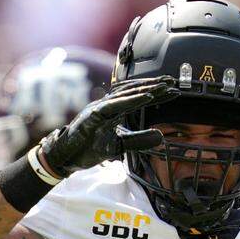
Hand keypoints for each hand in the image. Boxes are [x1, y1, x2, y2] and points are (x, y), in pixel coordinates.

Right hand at [39, 76, 178, 176]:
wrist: (65, 157)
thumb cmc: (88, 148)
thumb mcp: (120, 145)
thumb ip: (139, 140)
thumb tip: (161, 136)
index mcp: (113, 110)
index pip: (138, 98)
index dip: (156, 93)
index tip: (174, 90)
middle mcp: (107, 105)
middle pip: (134, 91)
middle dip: (154, 85)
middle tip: (174, 81)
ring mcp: (99, 108)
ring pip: (126, 94)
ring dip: (145, 89)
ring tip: (163, 87)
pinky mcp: (93, 115)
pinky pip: (115, 105)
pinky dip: (131, 101)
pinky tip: (146, 98)